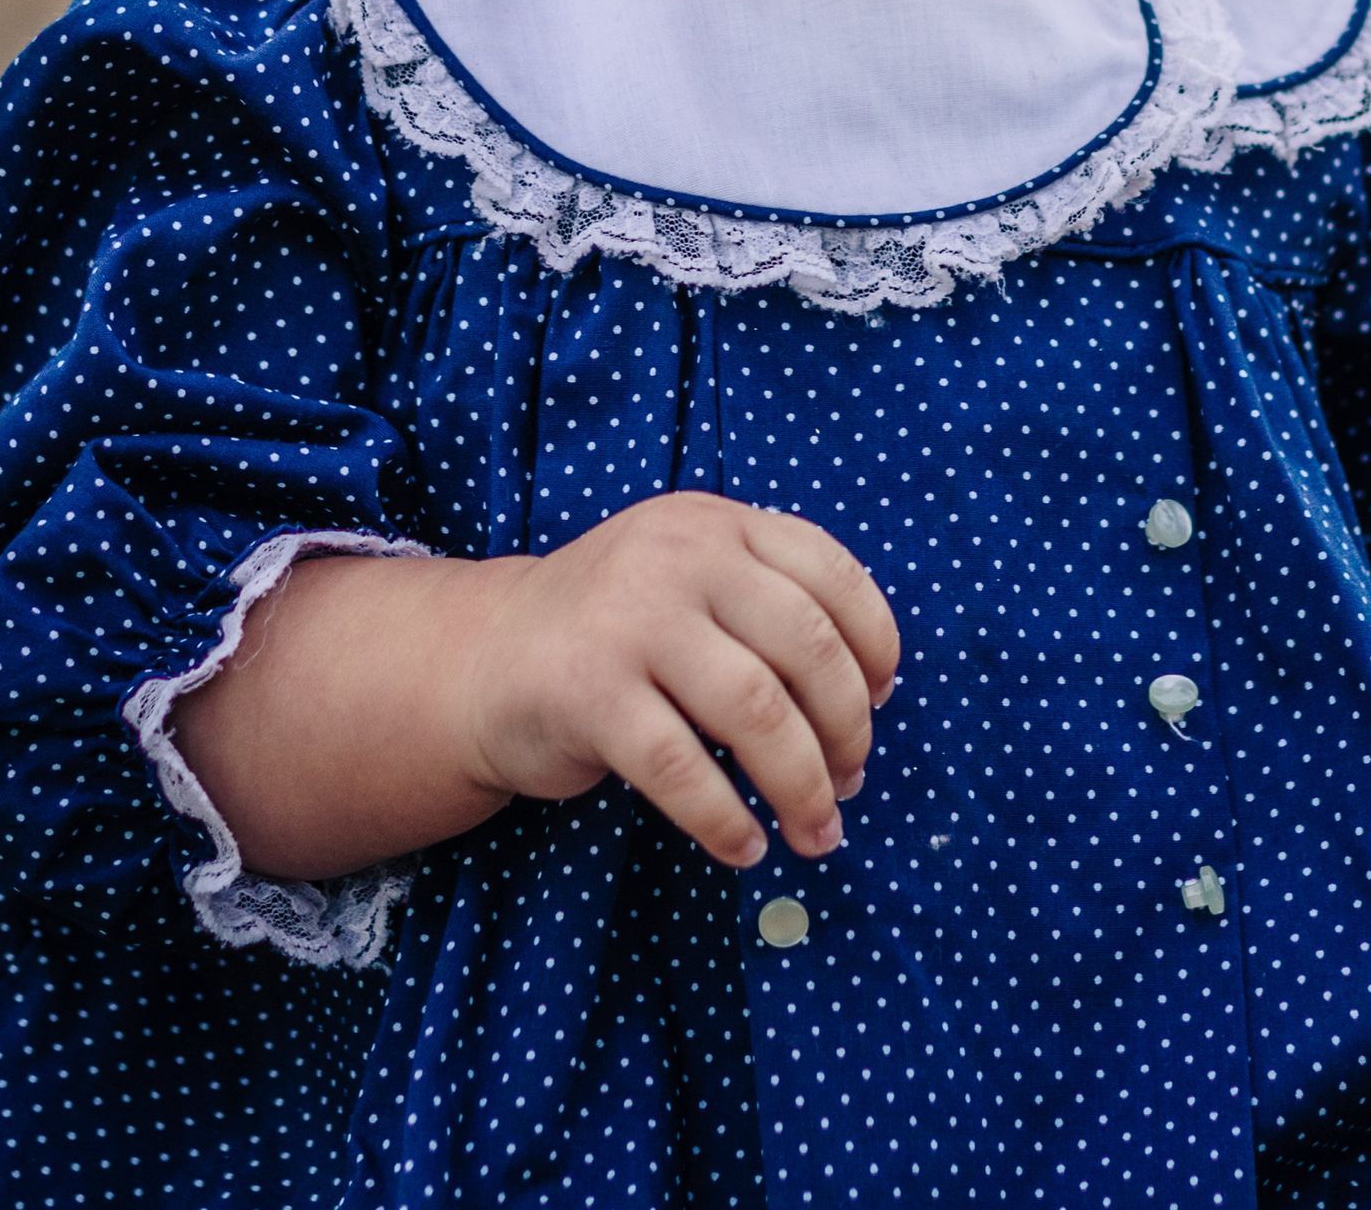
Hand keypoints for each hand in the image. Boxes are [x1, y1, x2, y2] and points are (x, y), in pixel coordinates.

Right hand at [457, 493, 898, 867]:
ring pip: (756, 712)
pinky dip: (727, 820)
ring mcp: (630, 621)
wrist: (487, 656)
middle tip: (850, 784)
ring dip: (802, 786)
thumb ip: (767, 602)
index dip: (874, 645)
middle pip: (805, 648)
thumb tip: (873, 693)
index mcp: (716, 524)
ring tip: (815, 832)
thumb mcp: (692, 579)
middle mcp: (678, 557)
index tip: (883, 703)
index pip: (830, 573)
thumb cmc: (616, 631)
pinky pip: (683, 770)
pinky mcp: (588, 692)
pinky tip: (745, 846)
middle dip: (847, 730)